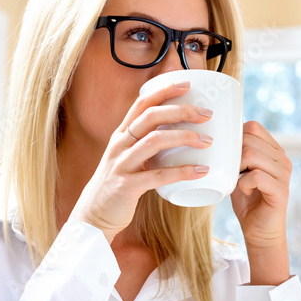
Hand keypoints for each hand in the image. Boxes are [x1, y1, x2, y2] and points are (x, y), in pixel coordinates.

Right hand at [69, 81, 212, 241]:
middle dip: (181, 111)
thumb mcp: (127, 159)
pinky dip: (182, 171)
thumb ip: (145, 146)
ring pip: (155, 140)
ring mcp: (121, 164)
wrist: (93, 217)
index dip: (164, 91)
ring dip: (185, 137)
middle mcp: (119, 145)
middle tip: (206, 114)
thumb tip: (179, 136)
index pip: (141, 104)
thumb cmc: (117, 187)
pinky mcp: (127, 186)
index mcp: (121, 135)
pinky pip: (158, 175)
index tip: (187, 84)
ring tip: (208, 141)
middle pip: (151, 116)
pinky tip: (201, 171)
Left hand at [231, 121, 292, 284]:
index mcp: (275, 151)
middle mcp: (283, 159)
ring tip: (238, 182)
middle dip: (233, 155)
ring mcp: (284, 174)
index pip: (253, 127)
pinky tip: (244, 191)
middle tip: (232, 173)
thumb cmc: (248, 201)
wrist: (260, 232)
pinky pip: (256, 176)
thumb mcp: (239, 172)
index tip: (229, 156)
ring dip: (237, 169)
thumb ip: (236, 154)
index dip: (235, 137)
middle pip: (249, 140)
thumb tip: (216, 136)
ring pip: (252, 155)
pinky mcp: (281, 190)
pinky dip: (243, 184)